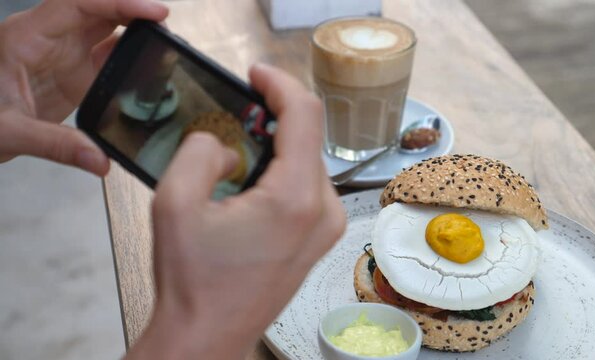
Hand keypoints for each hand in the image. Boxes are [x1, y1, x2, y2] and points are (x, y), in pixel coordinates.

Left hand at [0, 0, 167, 174]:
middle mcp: (49, 40)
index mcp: (27, 37)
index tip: (153, 12)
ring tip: (165, 46)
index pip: (78, 4)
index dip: (119, 3)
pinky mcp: (73, 77)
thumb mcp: (8, 132)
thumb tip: (100, 159)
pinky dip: (130, 62)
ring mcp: (63, 57)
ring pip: (106, 31)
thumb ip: (55, 145)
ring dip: (135, 34)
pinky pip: (107, 59)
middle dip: (133, 12)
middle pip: (98, 11)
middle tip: (165, 26)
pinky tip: (148, 70)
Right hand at [126, 64, 345, 358]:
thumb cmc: (193, 283)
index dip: (279, 84)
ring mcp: (327, 227)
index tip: (256, 74)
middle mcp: (324, 211)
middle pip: (308, 138)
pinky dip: (283, 171)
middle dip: (273, 118)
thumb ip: (199, 151)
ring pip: (308, 162)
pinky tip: (252, 183)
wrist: (207, 336)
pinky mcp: (320, 238)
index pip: (304, 115)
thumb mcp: (174, 204)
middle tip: (237, 114)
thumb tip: (225, 143)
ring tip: (239, 153)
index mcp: (294, 199)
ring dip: (276, 147)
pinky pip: (308, 186)